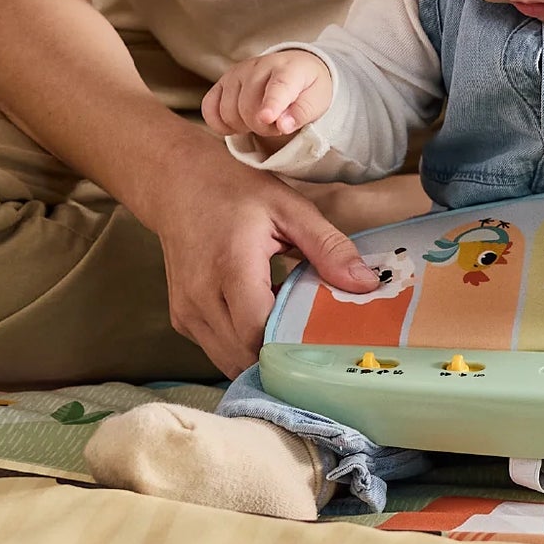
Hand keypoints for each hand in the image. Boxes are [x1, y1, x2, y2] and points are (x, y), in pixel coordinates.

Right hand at [148, 142, 377, 377]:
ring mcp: (186, 312)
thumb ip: (328, 247)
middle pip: (244, 355)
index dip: (291, 344)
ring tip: (289, 332)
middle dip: (281, 357)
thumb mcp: (289, 208)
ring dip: (261, 355)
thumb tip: (367, 284)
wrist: (176, 183)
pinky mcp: (182, 320)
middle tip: (315, 343)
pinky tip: (264, 323)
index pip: (258, 332)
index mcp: (230, 266)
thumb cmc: (234, 189)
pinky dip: (243, 347)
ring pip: (229, 361)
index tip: (325, 340)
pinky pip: (217, 350)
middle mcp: (201, 297)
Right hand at [200, 49, 333, 145]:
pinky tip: (236, 125)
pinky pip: (209, 107)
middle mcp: (260, 65)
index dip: (271, 104)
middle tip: (277, 126)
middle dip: (262, 127)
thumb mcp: (317, 101)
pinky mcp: (223, 81)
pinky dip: (219, 123)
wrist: (296, 68)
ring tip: (260, 121)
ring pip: (228, 110)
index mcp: (289, 69)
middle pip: (249, 106)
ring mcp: (238, 72)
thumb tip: (282, 125)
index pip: (278, 86)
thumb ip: (301, 113)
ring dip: (243, 126)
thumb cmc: (308, 88)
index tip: (267, 119)